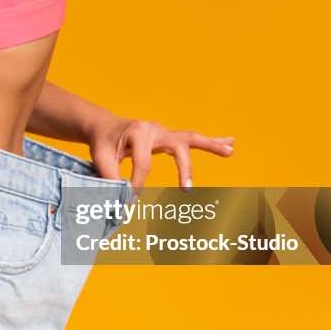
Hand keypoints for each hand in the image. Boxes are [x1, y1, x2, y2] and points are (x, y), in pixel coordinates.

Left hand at [86, 114, 234, 191]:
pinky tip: (230, 144)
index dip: (137, 184)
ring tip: (231, 150)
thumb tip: (120, 201)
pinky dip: (210, 142)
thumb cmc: (102, 142)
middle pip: (177, 148)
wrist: (104, 128)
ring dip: (211, 144)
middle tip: (187, 190)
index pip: (143, 164)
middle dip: (184, 169)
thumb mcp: (100, 157)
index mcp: (137, 131)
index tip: (130, 201)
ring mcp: (163, 132)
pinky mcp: (169, 137)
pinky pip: (191, 140)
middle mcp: (154, 129)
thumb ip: (110, 177)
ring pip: (190, 139)